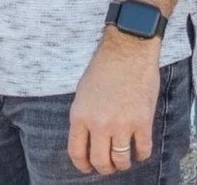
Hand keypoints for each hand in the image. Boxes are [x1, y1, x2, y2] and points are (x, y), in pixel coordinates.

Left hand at [68, 30, 160, 174]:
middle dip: (104, 168)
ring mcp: (122, 125)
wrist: (126, 51)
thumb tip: (87, 139)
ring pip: (122, 161)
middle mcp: (99, 124)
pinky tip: (138, 149)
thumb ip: (84, 117)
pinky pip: (143, 151)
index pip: (77, 152)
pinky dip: (141, 154)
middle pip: (100, 162)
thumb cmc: (102, 68)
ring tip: (124, 158)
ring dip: (123, 164)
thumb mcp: (82, 92)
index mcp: (79, 115)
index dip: (82, 165)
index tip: (87, 168)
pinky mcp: (142, 123)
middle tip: (108, 166)